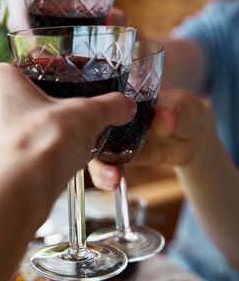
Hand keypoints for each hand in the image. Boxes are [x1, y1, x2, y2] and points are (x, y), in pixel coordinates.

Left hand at [0, 63, 135, 200]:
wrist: (19, 193)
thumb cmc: (43, 142)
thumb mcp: (87, 116)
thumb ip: (109, 106)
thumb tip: (126, 105)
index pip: (28, 71)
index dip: (53, 82)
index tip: (70, 93)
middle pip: (25, 102)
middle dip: (52, 115)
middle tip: (74, 124)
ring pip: (20, 130)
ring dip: (46, 139)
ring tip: (73, 149)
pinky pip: (16, 154)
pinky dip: (36, 159)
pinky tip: (58, 167)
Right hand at [88, 88, 211, 189]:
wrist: (193, 138)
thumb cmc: (185, 111)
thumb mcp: (183, 106)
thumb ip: (172, 111)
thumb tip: (162, 119)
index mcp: (122, 95)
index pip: (98, 98)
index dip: (90, 109)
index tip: (91, 121)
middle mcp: (111, 117)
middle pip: (89, 128)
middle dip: (88, 142)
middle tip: (98, 155)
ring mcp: (113, 139)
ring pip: (94, 151)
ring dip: (98, 165)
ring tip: (111, 178)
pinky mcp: (119, 158)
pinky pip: (106, 168)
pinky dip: (105, 178)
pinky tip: (113, 185)